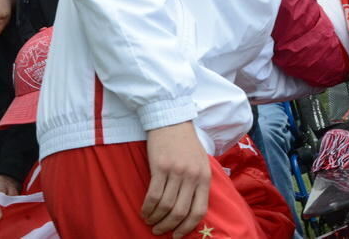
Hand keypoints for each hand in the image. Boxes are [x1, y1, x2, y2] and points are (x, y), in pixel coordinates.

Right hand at [142, 121, 210, 238]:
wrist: (171, 120)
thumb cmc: (186, 143)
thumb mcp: (201, 161)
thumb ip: (199, 182)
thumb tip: (193, 208)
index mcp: (204, 176)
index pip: (199, 210)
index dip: (188, 227)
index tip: (177, 236)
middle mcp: (192, 176)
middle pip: (181, 212)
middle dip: (169, 226)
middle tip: (159, 231)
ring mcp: (176, 171)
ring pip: (166, 206)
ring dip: (156, 218)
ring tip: (150, 221)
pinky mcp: (160, 167)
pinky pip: (153, 195)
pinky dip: (148, 207)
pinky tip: (144, 211)